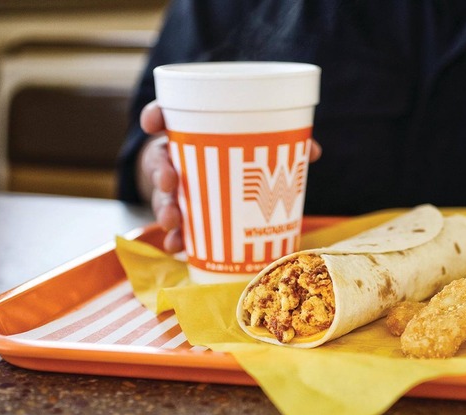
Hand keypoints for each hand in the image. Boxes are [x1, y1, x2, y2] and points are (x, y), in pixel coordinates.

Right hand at [136, 100, 321, 252]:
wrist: (235, 188)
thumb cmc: (245, 158)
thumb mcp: (261, 148)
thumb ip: (284, 145)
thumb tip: (312, 150)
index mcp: (191, 134)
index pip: (164, 117)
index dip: (154, 116)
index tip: (153, 122)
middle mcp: (178, 157)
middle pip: (160, 160)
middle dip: (160, 171)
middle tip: (170, 181)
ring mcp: (177, 187)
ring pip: (162, 195)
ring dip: (164, 208)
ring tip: (174, 222)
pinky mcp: (183, 213)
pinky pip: (175, 225)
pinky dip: (175, 237)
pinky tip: (178, 246)